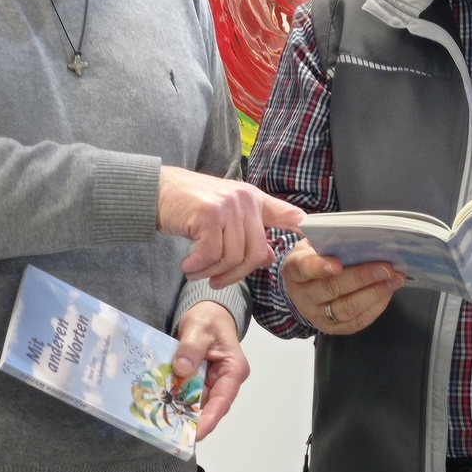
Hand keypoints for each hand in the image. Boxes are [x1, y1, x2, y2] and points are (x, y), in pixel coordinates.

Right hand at [157, 167, 305, 285]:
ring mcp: (228, 206)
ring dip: (211, 272)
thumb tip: (270, 257)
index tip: (315, 242)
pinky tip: (188, 265)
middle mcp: (245, 200)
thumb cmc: (190, 206)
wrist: (157, 191)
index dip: (304, 229)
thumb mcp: (224, 215)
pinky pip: (212, 254)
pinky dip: (198, 266)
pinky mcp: (208, 214)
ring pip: (232, 257)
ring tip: (196, 272)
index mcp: (254, 200)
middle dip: (234, 274)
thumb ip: (248, 233)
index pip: (288, 214)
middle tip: (214, 280)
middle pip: (255, 253)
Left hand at [173, 301, 248, 438]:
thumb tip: (181, 369)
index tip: (196, 433)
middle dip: (191, 420)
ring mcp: (209, 382)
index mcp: (233, 370)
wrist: (207, 311)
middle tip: (172, 434)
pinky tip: (158, 406)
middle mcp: (223, 381)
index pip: (223, 399)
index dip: (210, 418)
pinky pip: (184, 394)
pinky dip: (173, 399)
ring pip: (194, 402)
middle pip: (208, 406)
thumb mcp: (199, 327)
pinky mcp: (196, 381)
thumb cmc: (209, 318)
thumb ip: (191, 347)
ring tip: (162, 424)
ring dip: (179, 411)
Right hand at [281, 239, 404, 333]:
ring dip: (375, 293)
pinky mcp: (333, 328)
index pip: (304, 268)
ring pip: (347, 308)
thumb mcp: (312, 246)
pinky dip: (376, 307)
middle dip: (362, 277)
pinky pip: (357, 321)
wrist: (304, 288)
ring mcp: (317, 315)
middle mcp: (303, 296)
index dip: (320, 267)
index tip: (338, 264)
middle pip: (332, 289)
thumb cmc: (314, 260)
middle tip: (386, 268)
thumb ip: (329, 242)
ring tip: (394, 279)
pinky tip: (387, 292)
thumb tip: (360, 237)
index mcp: (294, 270)